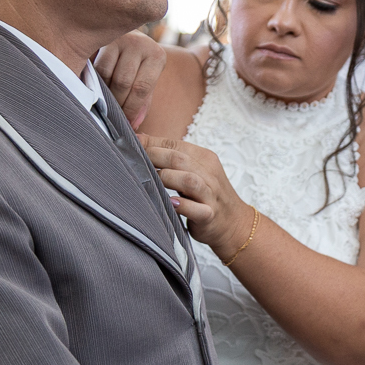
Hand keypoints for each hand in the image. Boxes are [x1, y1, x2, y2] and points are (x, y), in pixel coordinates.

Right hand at [94, 30, 166, 129]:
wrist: (125, 30)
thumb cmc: (137, 61)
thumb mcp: (146, 77)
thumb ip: (143, 101)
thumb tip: (134, 124)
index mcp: (156, 56)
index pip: (142, 88)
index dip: (131, 109)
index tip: (126, 124)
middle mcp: (141, 44)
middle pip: (124, 83)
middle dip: (117, 103)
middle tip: (113, 117)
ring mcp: (121, 39)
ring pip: (108, 75)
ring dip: (105, 94)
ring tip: (105, 103)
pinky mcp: (104, 40)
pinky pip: (97, 67)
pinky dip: (96, 81)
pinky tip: (97, 88)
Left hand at [139, 135, 251, 255]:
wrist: (234, 224)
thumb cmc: (207, 196)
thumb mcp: (194, 171)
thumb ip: (172, 158)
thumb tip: (140, 140)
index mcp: (204, 158)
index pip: (175, 145)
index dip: (151, 143)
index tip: (129, 144)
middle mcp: (209, 173)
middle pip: (179, 159)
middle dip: (152, 157)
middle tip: (130, 160)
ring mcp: (211, 195)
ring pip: (188, 180)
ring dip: (165, 178)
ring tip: (145, 180)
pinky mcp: (210, 215)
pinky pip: (196, 209)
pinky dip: (181, 205)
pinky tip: (169, 203)